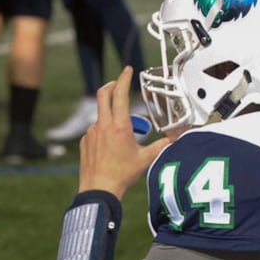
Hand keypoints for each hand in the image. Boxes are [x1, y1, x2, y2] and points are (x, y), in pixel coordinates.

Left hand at [78, 67, 173, 198]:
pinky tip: (111, 146)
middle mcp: (103, 125)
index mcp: (119, 125)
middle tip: (119, 83)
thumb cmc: (122, 175)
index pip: (120, 94)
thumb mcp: (145, 159)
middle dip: (112, 85)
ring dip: (111, 114)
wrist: (98, 189)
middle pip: (104, 95)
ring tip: (123, 131)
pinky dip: (104, 131)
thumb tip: (174, 139)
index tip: (128, 70)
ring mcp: (91, 132)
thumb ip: (161, 146)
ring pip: (101, 115)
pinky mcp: (84, 141)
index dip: (124, 79)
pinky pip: (95, 130)